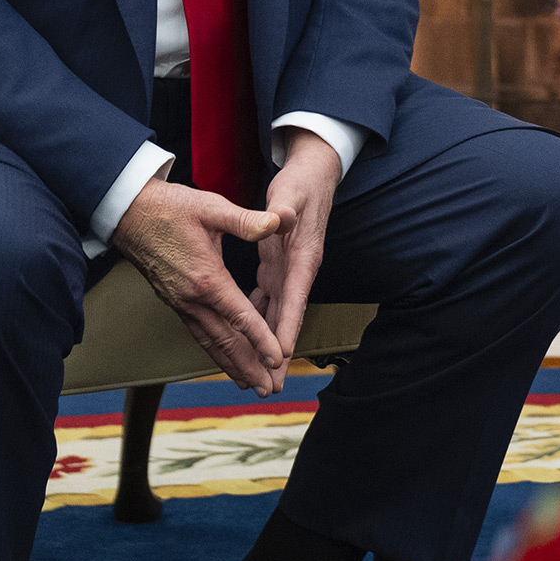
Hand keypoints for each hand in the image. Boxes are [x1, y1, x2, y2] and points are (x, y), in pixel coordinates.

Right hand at [113, 178, 291, 395]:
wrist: (129, 213)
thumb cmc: (172, 208)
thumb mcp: (212, 208)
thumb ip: (245, 220)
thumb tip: (276, 223)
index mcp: (207, 279)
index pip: (239, 317)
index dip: (261, 340)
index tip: (278, 360)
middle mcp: (192, 299)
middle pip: (225, 342)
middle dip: (249, 367)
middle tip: (269, 389)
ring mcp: (181, 303)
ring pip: (210, 343)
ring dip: (232, 365)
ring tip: (250, 384)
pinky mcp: (175, 302)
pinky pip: (199, 333)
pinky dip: (215, 351)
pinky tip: (224, 358)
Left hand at [253, 131, 340, 359]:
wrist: (313, 174)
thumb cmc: (301, 183)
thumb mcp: (291, 191)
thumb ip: (285, 207)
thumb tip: (283, 218)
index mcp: (303, 256)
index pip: (295, 298)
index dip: (288, 327)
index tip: (282, 355)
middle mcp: (298, 270)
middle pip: (287, 318)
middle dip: (278, 353)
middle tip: (271, 386)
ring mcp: (288, 271)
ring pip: (276, 315)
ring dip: (268, 344)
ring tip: (260, 376)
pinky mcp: (278, 266)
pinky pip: (267, 300)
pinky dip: (258, 321)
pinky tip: (246, 338)